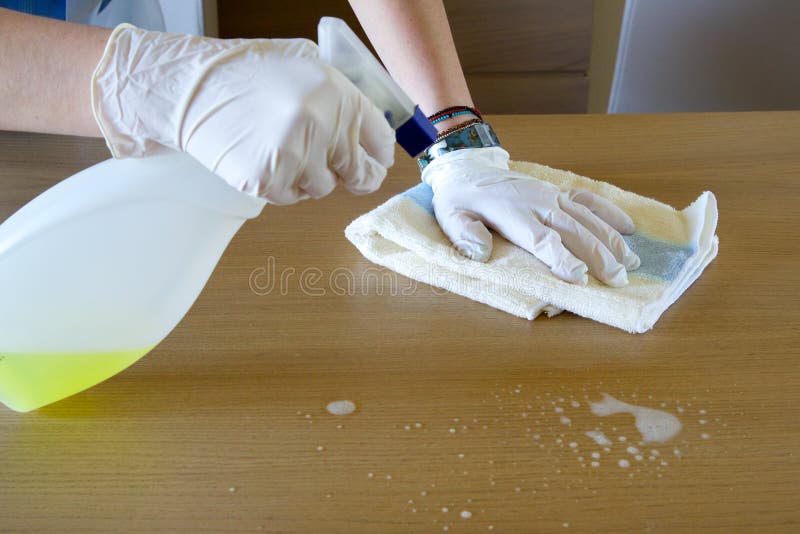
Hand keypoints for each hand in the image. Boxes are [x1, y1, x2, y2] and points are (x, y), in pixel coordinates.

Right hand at [91, 25, 394, 203]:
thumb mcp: (304, 66)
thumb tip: (367, 134)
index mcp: (337, 93)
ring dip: (309, 177)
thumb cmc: (245, 74)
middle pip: (360, 173)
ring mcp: (294, 156)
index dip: (379, 156)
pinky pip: (291, 197)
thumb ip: (340, 99)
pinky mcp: (267, 181)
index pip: (380, 140)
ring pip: (324, 188)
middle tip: (344, 174)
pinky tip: (262, 158)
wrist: (190, 88)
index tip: (376, 163)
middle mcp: (321, 125)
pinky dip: (280, 185)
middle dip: (355, 176)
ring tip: (281, 149)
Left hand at [422, 147, 639, 286]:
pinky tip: (629, 228)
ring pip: (587, 218)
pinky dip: (610, 212)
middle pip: (573, 231)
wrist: (468, 167)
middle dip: (598, 256)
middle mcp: (538, 203)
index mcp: (512, 214)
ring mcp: (551, 195)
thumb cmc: (460, 200)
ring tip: (631, 263)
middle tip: (618, 280)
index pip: (542, 240)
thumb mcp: (450, 218)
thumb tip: (480, 253)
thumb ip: (464, 235)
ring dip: (611, 240)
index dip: (561, 258)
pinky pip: (588, 200)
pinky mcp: (558, 191)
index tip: (579, 277)